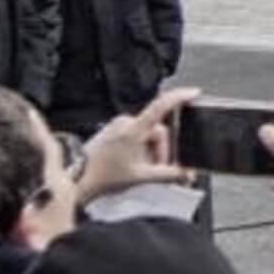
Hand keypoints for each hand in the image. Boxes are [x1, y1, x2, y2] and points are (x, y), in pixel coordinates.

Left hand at [76, 87, 196, 200]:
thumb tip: (188, 174)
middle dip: (161, 151)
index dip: (179, 98)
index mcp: (133, 130)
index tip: (193, 92)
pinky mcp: (114, 130)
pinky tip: (134, 163)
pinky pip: (137, 135)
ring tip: (142, 168)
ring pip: (148, 134)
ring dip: (151, 151)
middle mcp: (125, 123)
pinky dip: (142, 148)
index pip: (160, 107)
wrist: (80, 181)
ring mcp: (118, 126)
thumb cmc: (104, 177)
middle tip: (156, 168)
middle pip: (158, 131)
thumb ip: (170, 174)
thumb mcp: (143, 177)